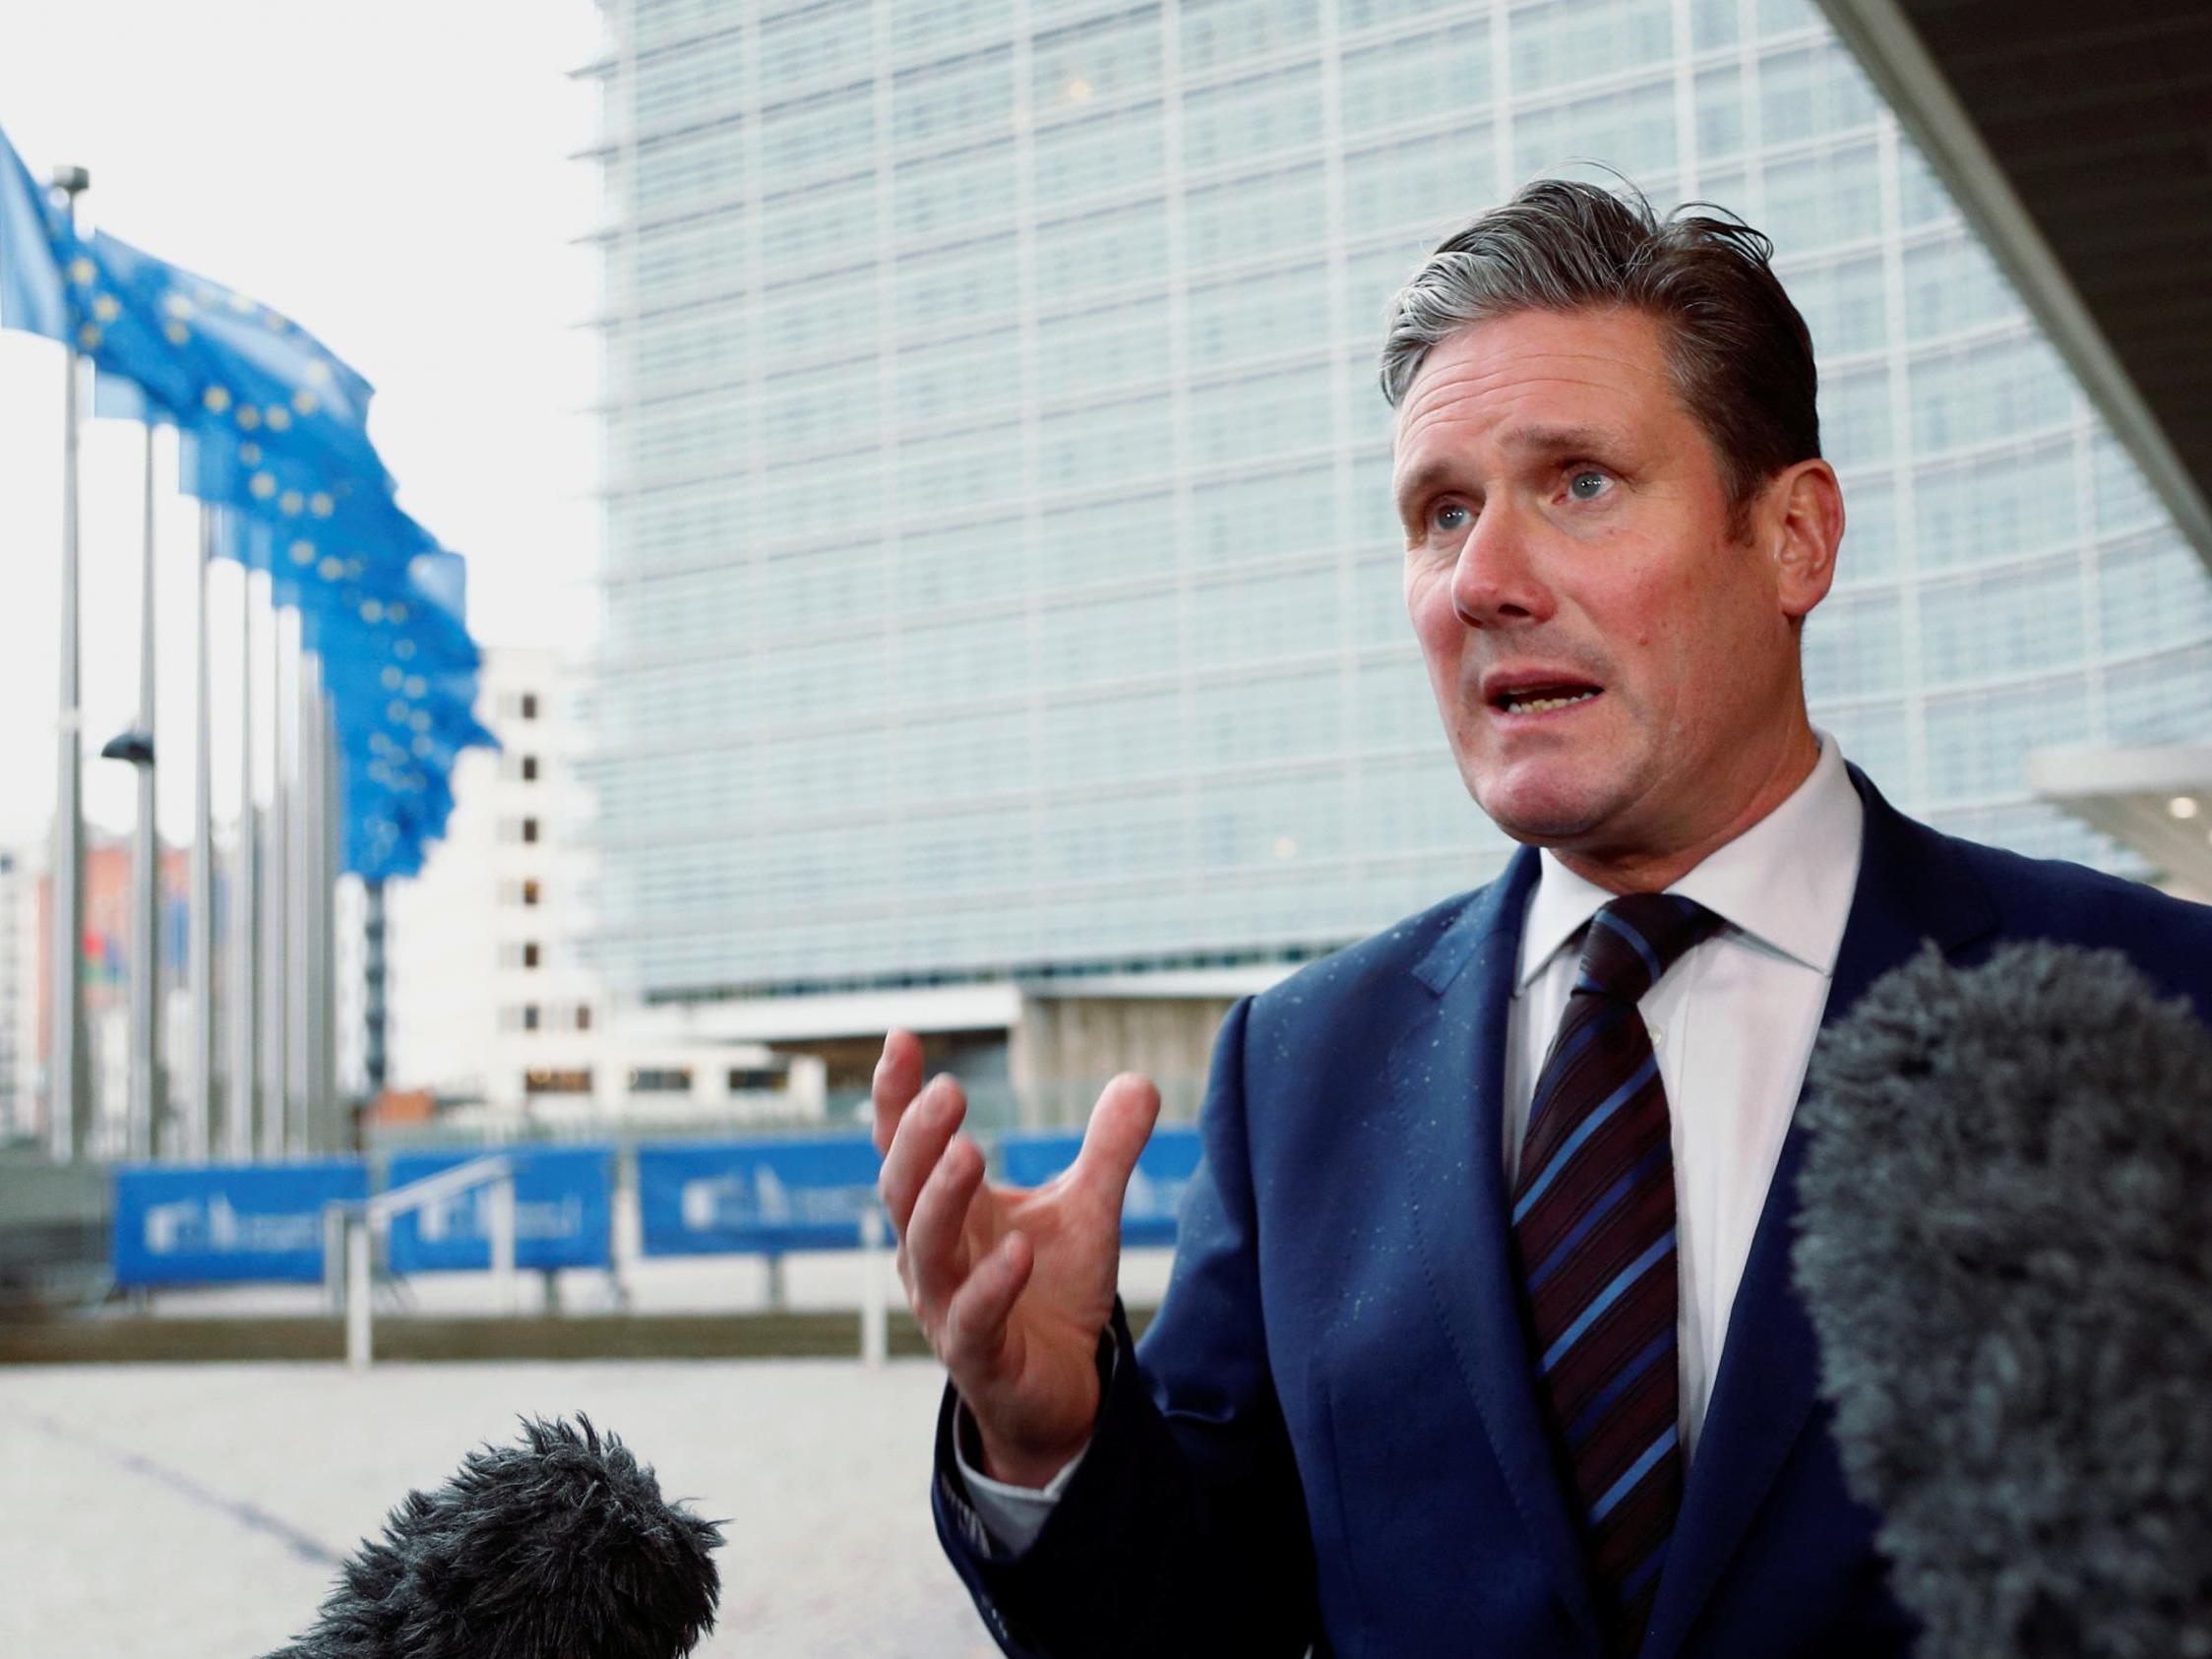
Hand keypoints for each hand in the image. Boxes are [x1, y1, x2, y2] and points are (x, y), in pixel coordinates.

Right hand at [874, 1028, 1159, 1487]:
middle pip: (902, 1188)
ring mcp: (947, 1305)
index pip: (906, 1145)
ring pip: (924, 1249)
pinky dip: (991, 1284)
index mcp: (948, 1209)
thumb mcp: (1085, 1211)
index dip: (896, 1096)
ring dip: (941, 1198)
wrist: (1060, 1392)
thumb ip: (1107, 1149)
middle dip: (917, 1138)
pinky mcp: (978, 1356)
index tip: (900, 1037)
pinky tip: (1018, 1251)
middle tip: (948, 1089)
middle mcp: (932, 1253)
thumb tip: (1140, 1079)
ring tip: (969, 1151)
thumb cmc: (1051, 1291)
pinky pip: (972, 1318)